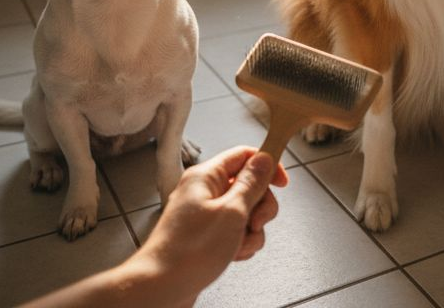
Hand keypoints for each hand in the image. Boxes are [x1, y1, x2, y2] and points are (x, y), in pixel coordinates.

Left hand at [125, 146, 288, 299]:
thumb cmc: (187, 252)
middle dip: (260, 207)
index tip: (281, 182)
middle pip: (248, 186)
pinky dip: (241, 243)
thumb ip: (251, 184)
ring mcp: (205, 214)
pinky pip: (235, 230)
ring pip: (245, 212)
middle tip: (255, 221)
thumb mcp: (231, 212)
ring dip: (251, 230)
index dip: (267, 166)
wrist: (162, 287)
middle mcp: (203, 192)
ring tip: (239, 244)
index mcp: (206, 177)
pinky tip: (233, 254)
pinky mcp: (206, 234)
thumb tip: (264, 159)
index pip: (244, 155)